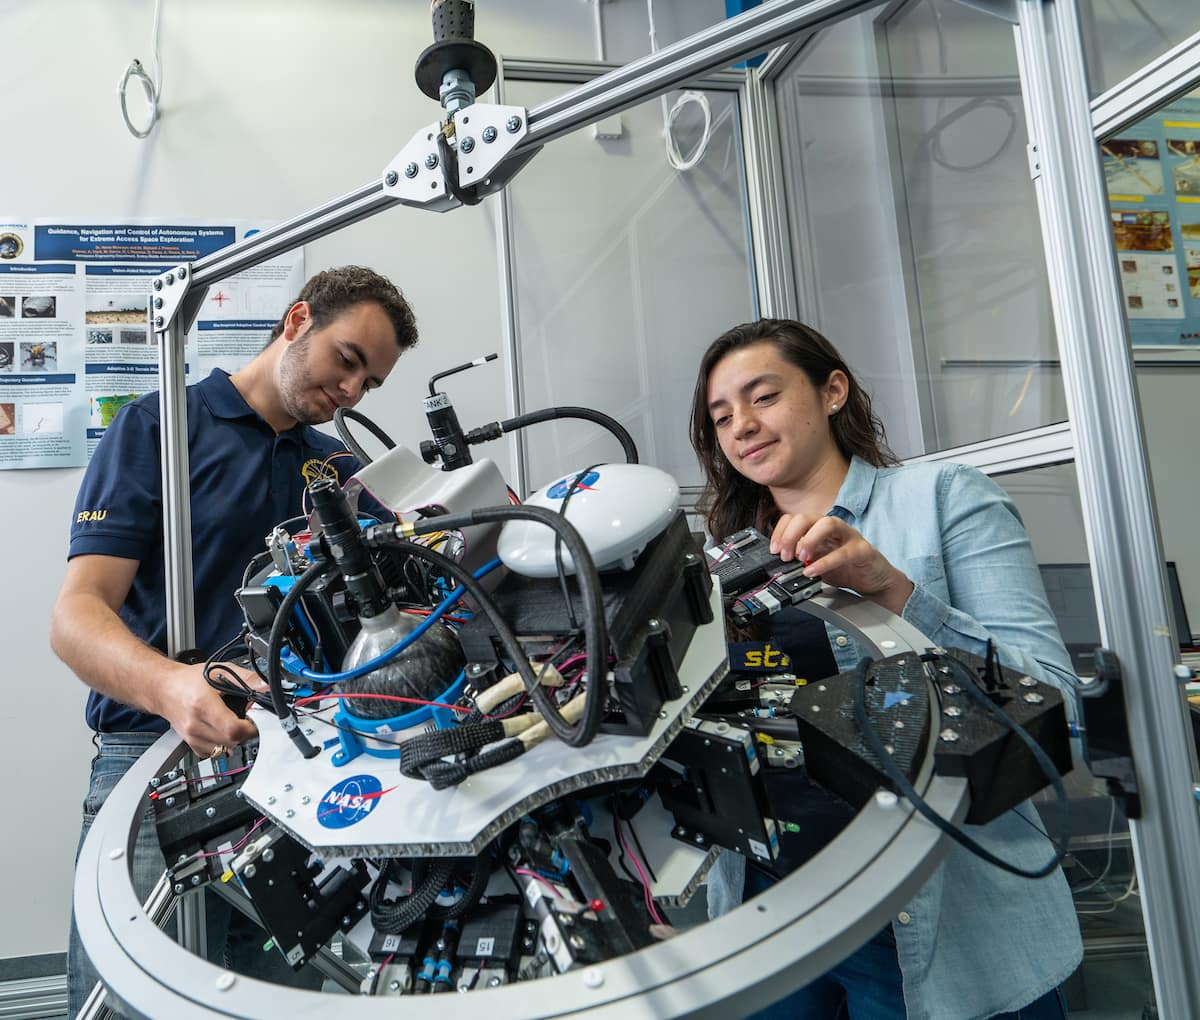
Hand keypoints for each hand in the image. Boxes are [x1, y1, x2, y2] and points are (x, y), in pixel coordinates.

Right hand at [151, 662, 257, 756]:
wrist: (163, 689)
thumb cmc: (188, 680)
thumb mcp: (219, 671)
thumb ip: (245, 678)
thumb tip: (265, 686)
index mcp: (203, 706)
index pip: (233, 730)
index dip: (250, 727)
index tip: (256, 718)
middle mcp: (195, 725)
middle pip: (232, 741)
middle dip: (245, 730)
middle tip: (247, 717)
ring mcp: (191, 737)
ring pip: (224, 749)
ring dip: (234, 738)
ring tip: (233, 721)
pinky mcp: (191, 744)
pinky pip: (214, 752)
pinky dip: (222, 743)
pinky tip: (221, 729)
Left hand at [770, 513, 913, 615]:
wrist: (874, 580)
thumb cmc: (846, 568)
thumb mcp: (816, 562)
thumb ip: (800, 560)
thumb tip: (778, 562)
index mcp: (819, 528)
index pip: (794, 518)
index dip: (781, 531)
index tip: (774, 549)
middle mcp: (833, 527)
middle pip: (807, 517)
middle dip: (791, 534)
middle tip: (784, 554)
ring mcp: (849, 536)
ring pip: (827, 524)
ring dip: (809, 539)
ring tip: (800, 558)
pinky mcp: (863, 550)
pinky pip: (844, 552)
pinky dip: (826, 562)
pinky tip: (813, 571)